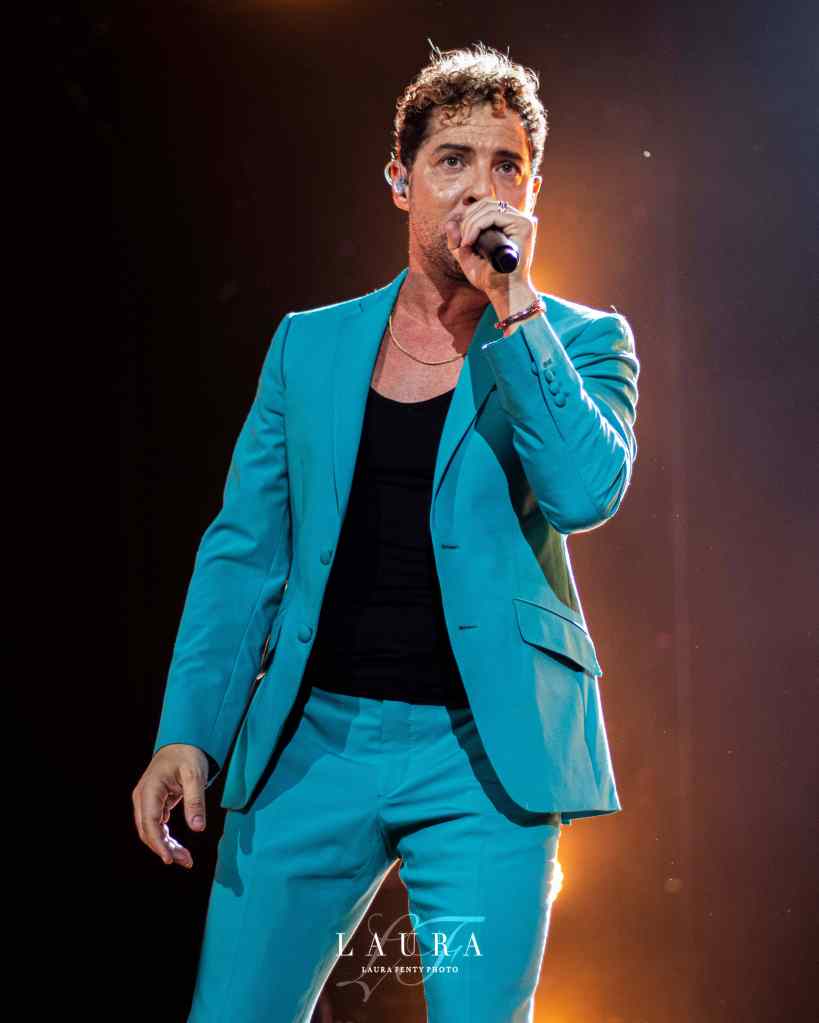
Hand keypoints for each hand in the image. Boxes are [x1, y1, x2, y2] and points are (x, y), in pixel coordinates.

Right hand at [132, 744, 209, 867]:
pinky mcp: (154, 804)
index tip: (169, 859)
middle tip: (186, 861)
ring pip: (151, 831)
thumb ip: (195, 801)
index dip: (158, 844)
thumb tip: (198, 828)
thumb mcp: (195, 776)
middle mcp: (143, 797)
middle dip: (164, 849)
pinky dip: (166, 838)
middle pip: (148, 831)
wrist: (184, 742)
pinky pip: (156, 826)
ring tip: (185, 859)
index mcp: (149, 789)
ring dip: (165, 846)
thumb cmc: (188, 755)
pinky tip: (178, 848)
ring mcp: (146, 801)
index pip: (150, 823)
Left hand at [445, 197, 537, 301]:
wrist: (502, 292)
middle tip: (461, 241)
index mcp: (508, 224)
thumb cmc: (489, 277)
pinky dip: (476, 226)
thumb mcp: (467, 257)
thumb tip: (449, 222)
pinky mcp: (524, 226)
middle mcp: (517, 219)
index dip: (468, 216)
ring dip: (470, 224)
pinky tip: (470, 241)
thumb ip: (457, 242)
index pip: (486, 206)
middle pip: (486, 203)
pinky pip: (494, 215)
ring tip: (466, 243)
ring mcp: (523, 221)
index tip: (459, 237)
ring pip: (488, 208)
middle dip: (467, 219)